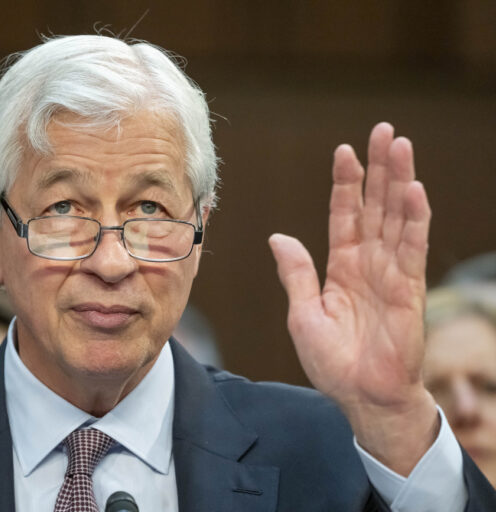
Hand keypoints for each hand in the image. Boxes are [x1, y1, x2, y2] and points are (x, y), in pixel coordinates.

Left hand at [269, 122, 437, 474]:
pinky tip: (414, 191)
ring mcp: (391, 273)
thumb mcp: (303, 313)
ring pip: (396, 217)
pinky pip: (411, 249)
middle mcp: (369, 263)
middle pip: (375, 205)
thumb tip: (278, 236)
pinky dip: (414, 219)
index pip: (345, 215)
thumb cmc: (332, 361)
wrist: (360, 396)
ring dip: (399, 181)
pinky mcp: (409, 289)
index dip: (345, 183)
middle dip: (379, 169)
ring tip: (401, 146)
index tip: (344, 151)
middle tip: (384, 131)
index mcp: (342, 267)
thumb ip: (297, 273)